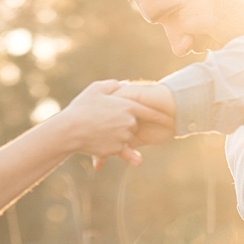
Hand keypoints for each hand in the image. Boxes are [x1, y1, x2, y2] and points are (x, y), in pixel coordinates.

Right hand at [58, 80, 173, 168]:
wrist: (71, 130)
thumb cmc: (82, 108)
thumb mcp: (97, 89)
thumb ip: (113, 85)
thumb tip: (125, 84)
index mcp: (128, 105)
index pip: (151, 111)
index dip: (162, 115)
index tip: (173, 118)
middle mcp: (129, 122)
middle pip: (135, 125)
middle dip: (125, 124)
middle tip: (105, 121)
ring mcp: (124, 137)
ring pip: (128, 138)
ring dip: (119, 136)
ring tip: (100, 131)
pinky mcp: (118, 150)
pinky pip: (125, 152)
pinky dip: (128, 155)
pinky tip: (135, 159)